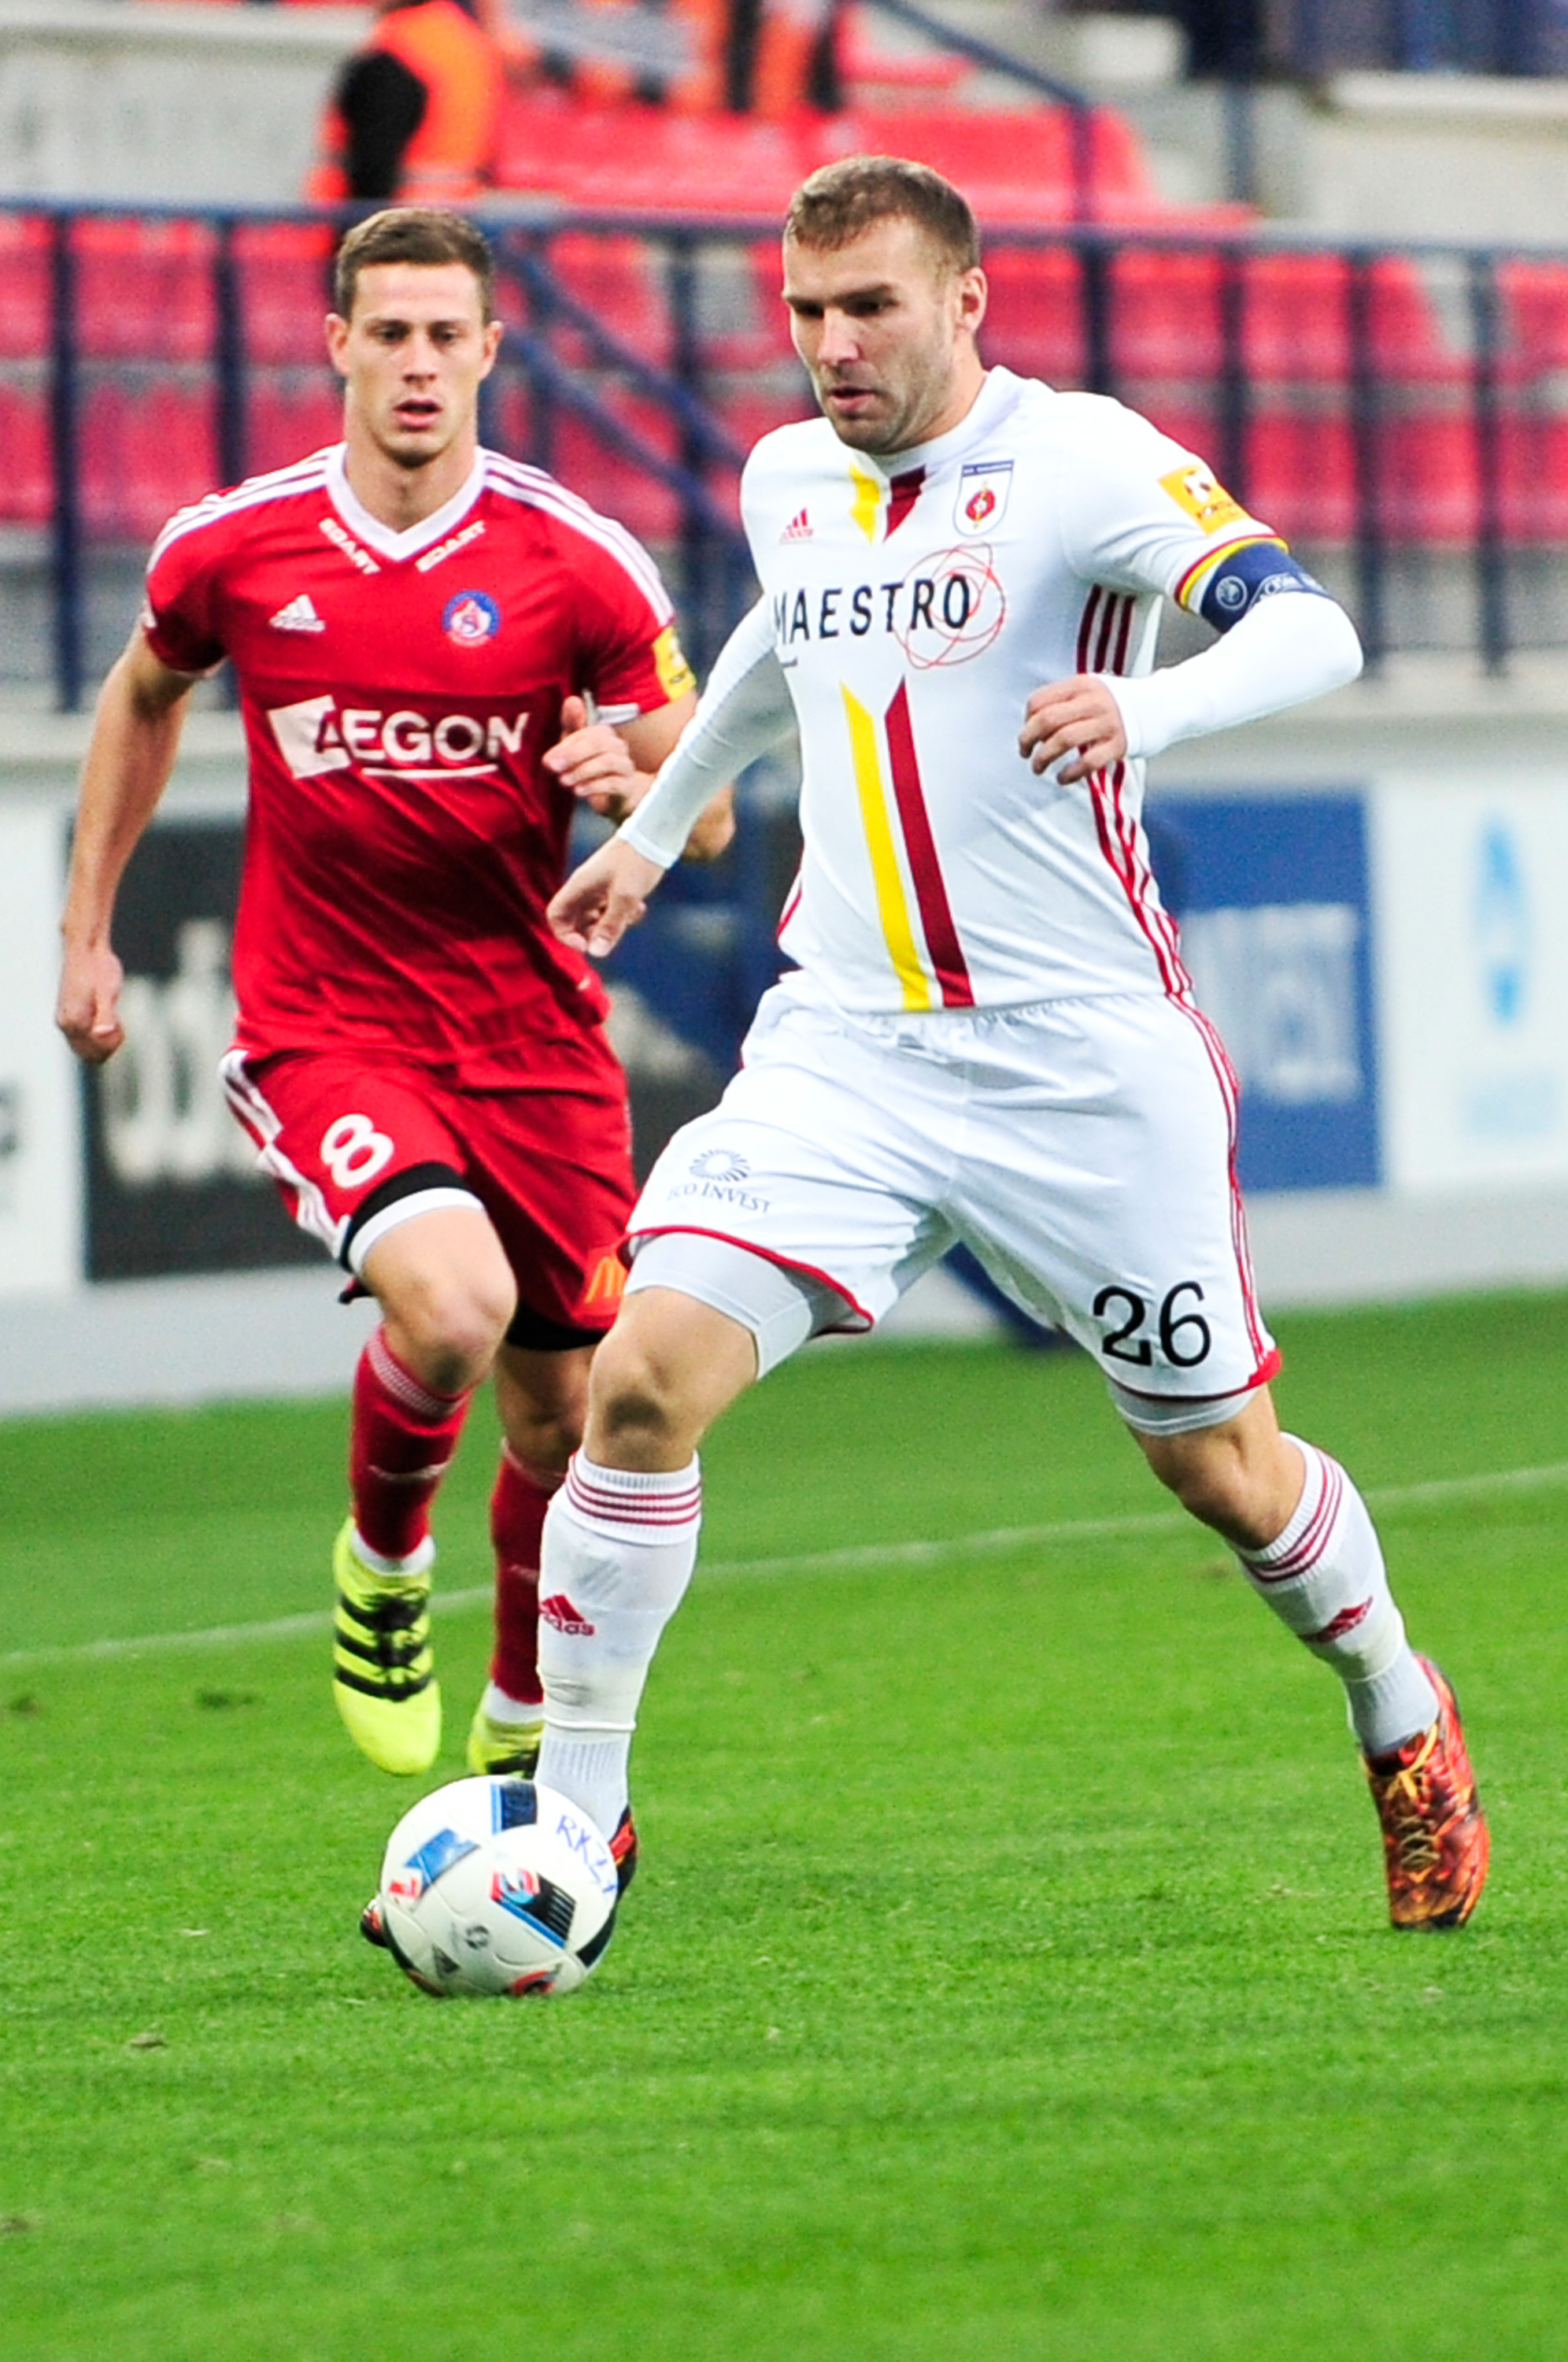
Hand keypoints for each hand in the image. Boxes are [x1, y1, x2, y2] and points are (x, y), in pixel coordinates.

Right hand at [56, 941, 125, 1063]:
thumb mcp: (108, 994)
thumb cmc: (99, 969)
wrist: (88, 949)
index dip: (111, 1043)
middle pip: (90, 1055)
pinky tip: (107, 1014)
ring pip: (88, 1048)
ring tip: (112, 1016)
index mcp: (73, 1022)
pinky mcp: (72, 1015)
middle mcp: (65, 1024)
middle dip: (108, 1044)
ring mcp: (67, 1021)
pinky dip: (99, 1034)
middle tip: (116, 1020)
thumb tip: (102, 1034)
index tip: (117, 1021)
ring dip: (104, 1040)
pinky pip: (86, 1038)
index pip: (95, 1053)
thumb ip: (105, 1016)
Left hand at [542, 694, 643, 823]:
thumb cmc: (591, 768)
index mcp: (604, 734)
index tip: (547, 760)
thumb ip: (572, 725)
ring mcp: (625, 766)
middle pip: (598, 744)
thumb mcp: (576, 747)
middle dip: (573, 755)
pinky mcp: (627, 787)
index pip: (587, 733)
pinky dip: (594, 787)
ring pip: (607, 762)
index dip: (566, 746)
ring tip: (563, 781)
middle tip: (553, 767)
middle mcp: (618, 747)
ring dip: (582, 771)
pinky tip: (578, 791)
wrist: (616, 797)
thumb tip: (572, 700)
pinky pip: (614, 783)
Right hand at [549, 837, 667, 958]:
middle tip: (613, 936)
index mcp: (580, 886)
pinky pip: (611, 909)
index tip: (586, 945)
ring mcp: (600, 886)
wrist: (656, 834)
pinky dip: (623, 914)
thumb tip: (596, 953)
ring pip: (596, 917)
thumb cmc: (638, 861)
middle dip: (593, 933)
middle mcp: (585, 887)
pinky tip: (640, 907)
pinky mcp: (614, 886)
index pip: (556, 915)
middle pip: (575, 920)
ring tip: (631, 915)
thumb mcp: (626, 897)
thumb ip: (610, 926)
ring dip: (612, 925)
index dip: (565, 935)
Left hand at [1018, 675, 1128, 782]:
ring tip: (1037, 768)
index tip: (1028, 734)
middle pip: (1047, 720)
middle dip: (1027, 740)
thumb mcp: (1088, 690)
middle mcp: (1093, 701)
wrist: (1158, 706)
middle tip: (1024, 753)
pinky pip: (1088, 762)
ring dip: (1043, 758)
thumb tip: (1029, 726)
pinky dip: (1070, 773)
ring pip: (1063, 740)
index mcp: (1080, 685)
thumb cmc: (1112, 703)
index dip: (1026, 721)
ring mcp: (1107, 722)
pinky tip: (1061, 778)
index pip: (1039, 701)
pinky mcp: (1119, 744)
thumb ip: (1062, 701)